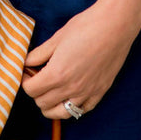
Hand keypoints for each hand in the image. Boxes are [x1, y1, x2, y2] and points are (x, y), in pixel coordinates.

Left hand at [19, 0, 140, 118]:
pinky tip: (71, 92)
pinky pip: (82, 110)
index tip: (27, 70)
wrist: (115, 25)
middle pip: (42, 103)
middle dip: (36, 92)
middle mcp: (71, 89)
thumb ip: (39, 53)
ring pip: (61, 114)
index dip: (25, 80)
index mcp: (57, 74)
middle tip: (38, 76)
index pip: (30, 90)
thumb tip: (27, 62)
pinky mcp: (100, 93)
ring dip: (51, 104)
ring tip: (52, 88)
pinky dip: (72, 105)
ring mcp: (86, 93)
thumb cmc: (86, 26)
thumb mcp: (57, 37)